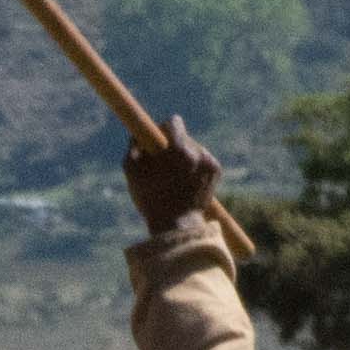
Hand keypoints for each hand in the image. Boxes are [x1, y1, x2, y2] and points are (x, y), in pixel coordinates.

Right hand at [124, 109, 224, 240]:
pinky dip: (194, 166)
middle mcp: (199, 152)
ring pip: (193, 148)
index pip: (173, 123)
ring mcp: (210, 161)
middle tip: (162, 164)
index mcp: (179, 149)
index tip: (157, 138)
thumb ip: (134, 146)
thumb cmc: (152, 200)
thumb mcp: (132, 172)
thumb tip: (138, 134)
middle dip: (172, 146)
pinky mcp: (216, 170)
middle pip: (183, 136)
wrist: (178, 226)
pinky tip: (186, 181)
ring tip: (174, 178)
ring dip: (183, 156)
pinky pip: (202, 159)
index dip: (162, 129)